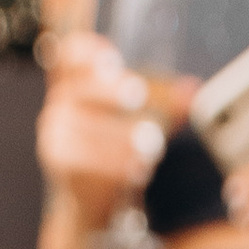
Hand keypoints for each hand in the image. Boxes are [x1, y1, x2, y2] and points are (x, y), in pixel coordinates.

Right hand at [35, 32, 177, 236]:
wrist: (92, 199)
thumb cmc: (118, 148)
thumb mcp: (145, 119)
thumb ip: (166, 103)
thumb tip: (194, 90)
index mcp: (79, 81)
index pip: (72, 53)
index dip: (88, 50)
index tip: (113, 57)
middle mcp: (61, 101)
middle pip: (80, 86)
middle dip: (110, 89)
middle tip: (137, 94)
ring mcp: (55, 130)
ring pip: (86, 127)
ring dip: (120, 136)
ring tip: (151, 146)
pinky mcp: (58, 159)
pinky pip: (84, 159)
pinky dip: (113, 165)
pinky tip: (138, 171)